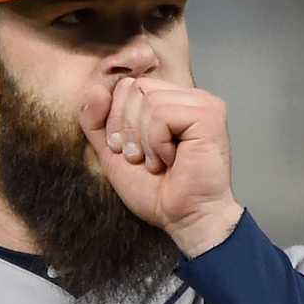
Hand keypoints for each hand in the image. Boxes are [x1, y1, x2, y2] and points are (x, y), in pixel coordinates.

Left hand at [79, 76, 243, 256]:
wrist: (181, 218)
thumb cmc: (154, 191)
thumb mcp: (111, 153)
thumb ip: (96, 122)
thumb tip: (94, 88)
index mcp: (168, 101)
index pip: (127, 85)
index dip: (116, 118)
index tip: (127, 152)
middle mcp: (187, 97)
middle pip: (135, 88)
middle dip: (127, 128)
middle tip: (141, 158)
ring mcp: (201, 103)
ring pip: (148, 99)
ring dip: (143, 139)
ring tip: (157, 162)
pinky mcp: (209, 114)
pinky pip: (162, 114)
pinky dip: (157, 142)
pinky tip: (171, 160)